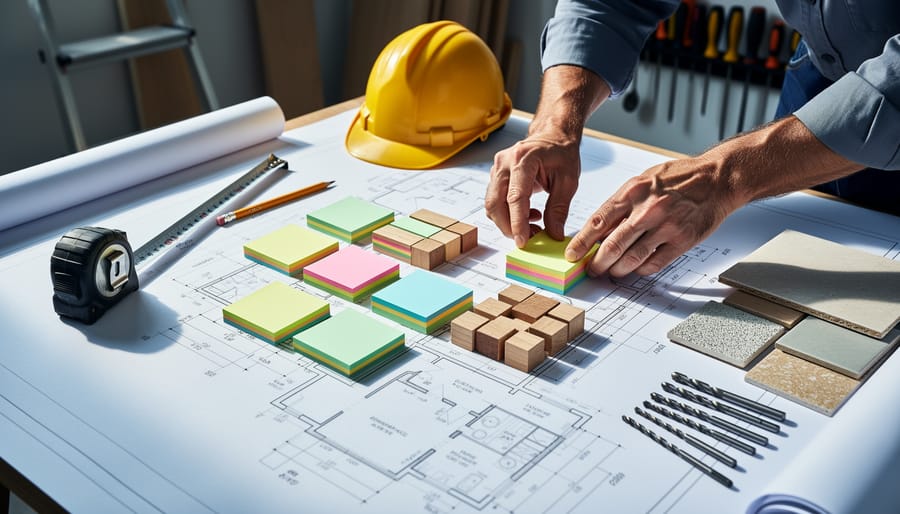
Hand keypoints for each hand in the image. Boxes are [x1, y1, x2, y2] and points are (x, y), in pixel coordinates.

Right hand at [485, 135, 580, 246]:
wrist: (552, 137)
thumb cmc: (560, 154)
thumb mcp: (568, 181)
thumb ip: (559, 209)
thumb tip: (553, 234)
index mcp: (522, 159)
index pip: (515, 197)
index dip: (517, 222)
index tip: (523, 241)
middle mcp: (504, 163)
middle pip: (495, 203)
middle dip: (508, 227)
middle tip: (528, 239)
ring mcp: (496, 169)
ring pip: (492, 205)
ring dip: (508, 222)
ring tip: (533, 225)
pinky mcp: (495, 177)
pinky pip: (495, 201)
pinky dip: (507, 214)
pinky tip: (527, 214)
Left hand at [565, 155, 737, 276]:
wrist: (716, 179)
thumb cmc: (677, 179)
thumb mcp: (642, 181)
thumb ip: (621, 204)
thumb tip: (599, 229)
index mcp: (633, 192)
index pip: (598, 221)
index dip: (581, 242)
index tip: (572, 254)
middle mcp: (648, 209)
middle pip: (612, 245)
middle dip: (597, 262)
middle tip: (591, 269)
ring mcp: (666, 226)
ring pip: (632, 258)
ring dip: (617, 270)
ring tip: (611, 272)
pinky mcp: (682, 241)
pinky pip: (654, 263)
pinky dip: (641, 269)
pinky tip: (636, 268)